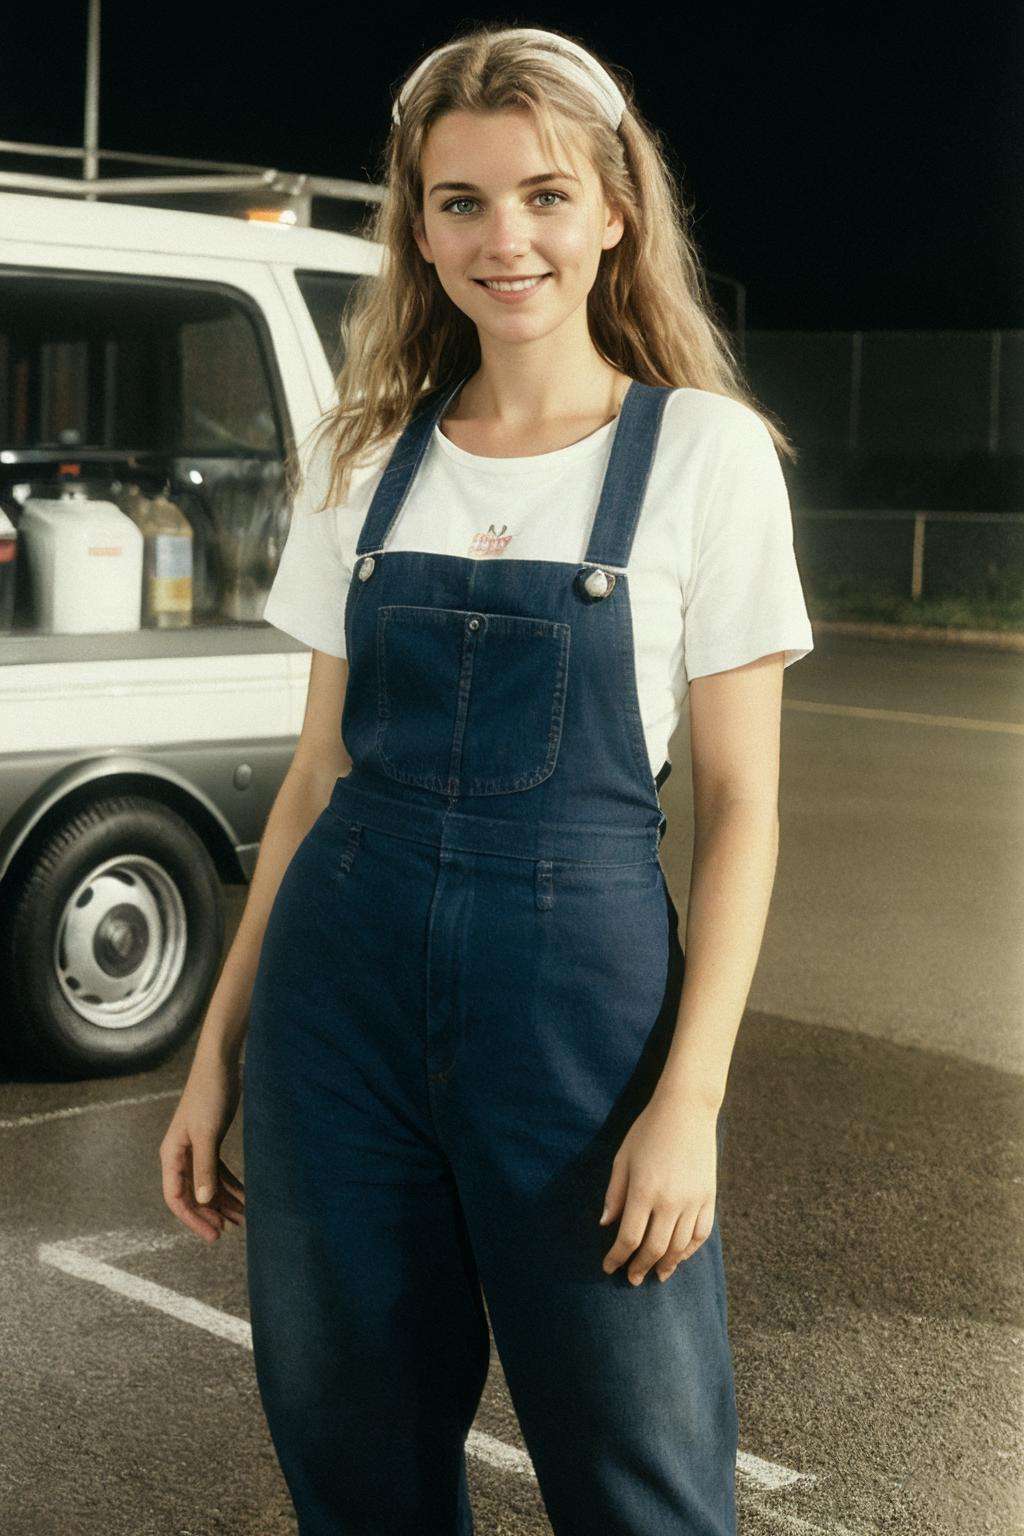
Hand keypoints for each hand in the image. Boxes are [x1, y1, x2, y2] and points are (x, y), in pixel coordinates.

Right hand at [159, 1049, 246, 1243]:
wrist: (221, 1064)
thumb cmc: (210, 1094)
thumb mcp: (207, 1133)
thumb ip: (204, 1167)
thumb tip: (202, 1200)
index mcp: (172, 1155)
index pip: (177, 1197)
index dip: (194, 1218)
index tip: (213, 1234)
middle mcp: (181, 1155)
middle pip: (193, 1194)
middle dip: (211, 1213)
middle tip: (230, 1230)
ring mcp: (196, 1148)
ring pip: (208, 1184)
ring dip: (224, 1201)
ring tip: (243, 1218)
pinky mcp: (211, 1141)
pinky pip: (218, 1171)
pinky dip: (230, 1184)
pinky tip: (245, 1196)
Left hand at [598, 1093, 718, 1284]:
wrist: (686, 1110)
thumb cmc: (647, 1131)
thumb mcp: (622, 1158)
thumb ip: (614, 1194)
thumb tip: (605, 1225)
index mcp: (643, 1191)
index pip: (628, 1238)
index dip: (616, 1257)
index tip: (608, 1267)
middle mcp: (670, 1201)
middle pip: (654, 1249)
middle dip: (639, 1267)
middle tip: (631, 1278)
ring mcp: (693, 1201)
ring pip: (679, 1247)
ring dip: (665, 1265)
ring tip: (655, 1274)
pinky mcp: (709, 1197)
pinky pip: (701, 1234)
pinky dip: (689, 1251)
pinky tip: (678, 1257)